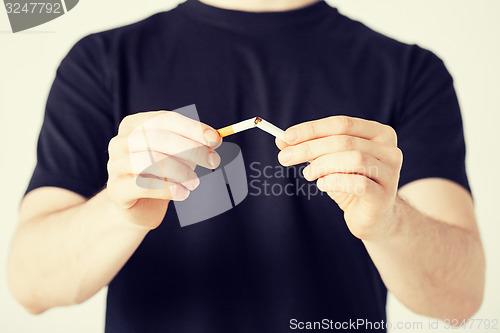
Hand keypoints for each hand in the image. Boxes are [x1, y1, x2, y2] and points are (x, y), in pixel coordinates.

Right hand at [107, 111, 220, 228]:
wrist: (140, 207)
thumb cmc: (162, 174)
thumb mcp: (179, 155)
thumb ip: (194, 144)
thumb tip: (215, 138)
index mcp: (133, 125)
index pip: (165, 119)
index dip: (192, 128)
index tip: (216, 139)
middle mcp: (120, 141)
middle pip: (159, 138)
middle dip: (191, 149)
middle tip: (213, 162)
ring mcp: (115, 165)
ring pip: (151, 161)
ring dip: (181, 171)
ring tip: (195, 182)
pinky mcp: (116, 189)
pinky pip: (145, 185)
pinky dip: (169, 189)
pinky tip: (183, 194)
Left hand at [276, 116, 402, 240]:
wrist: (374, 217)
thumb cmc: (351, 183)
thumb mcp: (329, 162)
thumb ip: (309, 149)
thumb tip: (281, 140)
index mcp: (378, 133)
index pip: (342, 124)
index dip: (312, 129)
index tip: (286, 137)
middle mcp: (389, 149)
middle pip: (344, 141)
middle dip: (309, 148)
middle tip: (285, 158)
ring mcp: (390, 172)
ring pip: (353, 158)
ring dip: (322, 165)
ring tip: (307, 175)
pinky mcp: (385, 195)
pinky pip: (358, 183)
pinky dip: (334, 181)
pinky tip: (322, 185)